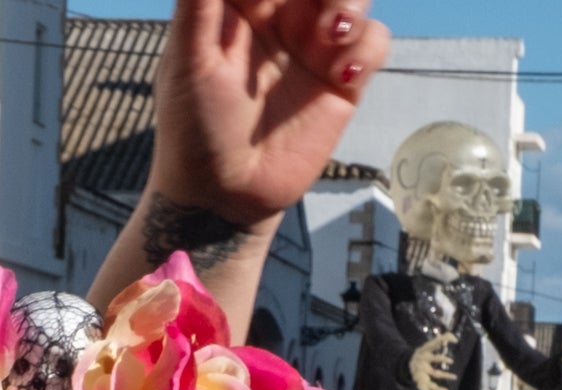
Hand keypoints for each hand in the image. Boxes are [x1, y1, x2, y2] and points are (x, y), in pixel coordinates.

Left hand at [147, 0, 392, 227]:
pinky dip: (364, 49)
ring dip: (350, 2)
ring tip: (333, 30)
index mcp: (239, 2)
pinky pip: (372, 42)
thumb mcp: (189, 60)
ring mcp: (313, 44)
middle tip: (320, 3)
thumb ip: (200, 0)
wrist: (223, 197)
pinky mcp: (341, 79)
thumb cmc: (192, 130)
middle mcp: (280, 15)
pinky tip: (341, 74)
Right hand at [407, 333, 458, 389]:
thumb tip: (454, 338)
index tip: (451, 361)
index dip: (442, 359)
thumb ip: (442, 339)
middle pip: (433, 373)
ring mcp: (422, 378)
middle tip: (453, 376)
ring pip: (430, 385)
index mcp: (424, 358)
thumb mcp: (429, 345)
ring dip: (438, 388)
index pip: (433, 358)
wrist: (408, 364)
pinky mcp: (421, 385)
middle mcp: (423, 368)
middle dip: (443, 374)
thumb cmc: (421, 354)